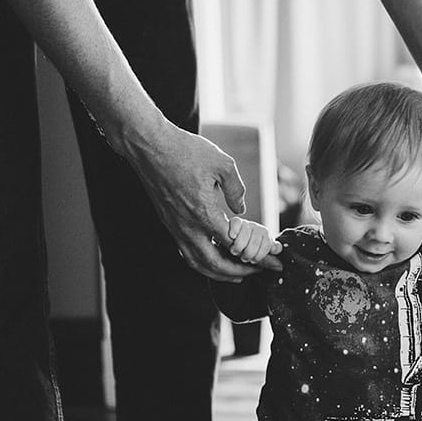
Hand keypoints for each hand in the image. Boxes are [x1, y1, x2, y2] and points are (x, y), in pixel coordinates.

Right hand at [121, 122, 279, 280]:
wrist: (149, 146)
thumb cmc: (184, 150)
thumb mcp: (223, 164)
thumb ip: (236, 189)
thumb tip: (241, 208)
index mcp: (204, 214)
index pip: (236, 246)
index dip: (257, 256)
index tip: (272, 260)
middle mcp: (188, 227)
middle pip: (215, 265)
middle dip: (239, 273)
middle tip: (258, 272)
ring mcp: (176, 227)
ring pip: (197, 263)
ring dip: (218, 273)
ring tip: (237, 274)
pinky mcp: (169, 223)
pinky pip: (186, 252)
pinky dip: (202, 262)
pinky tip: (213, 257)